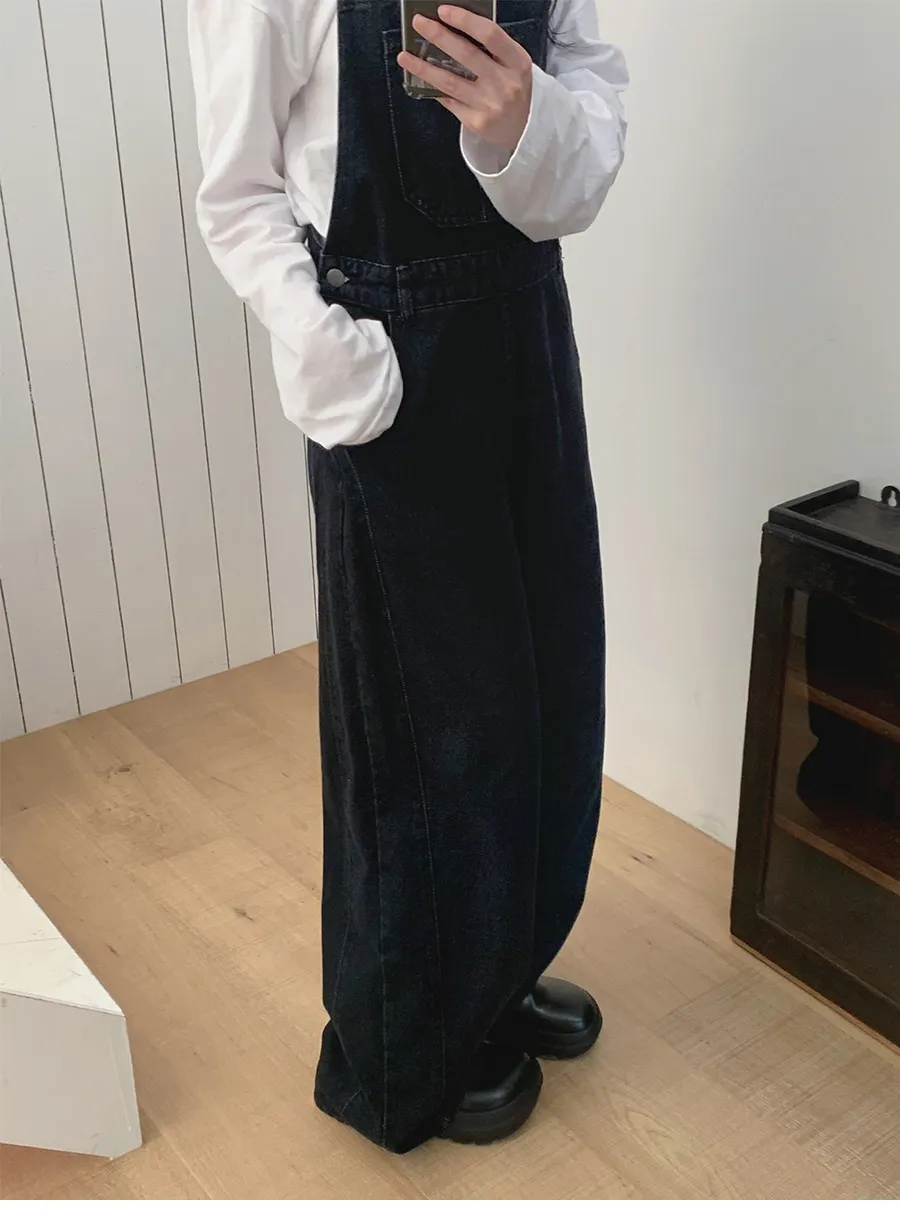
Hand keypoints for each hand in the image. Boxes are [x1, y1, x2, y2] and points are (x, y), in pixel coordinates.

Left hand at [397, 5, 532, 151]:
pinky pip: (450, 101)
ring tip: (405, 56)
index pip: (489, 34)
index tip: (443, 11)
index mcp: (517, 62)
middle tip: (419, 23)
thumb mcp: (514, 65)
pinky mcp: (477, 122)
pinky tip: (423, 80)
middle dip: (439, 36)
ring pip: (450, 82)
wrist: (528, 131)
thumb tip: (454, 29)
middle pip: (466, 55)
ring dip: (424, 68)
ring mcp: (490, 105)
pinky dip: (435, 89)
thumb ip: (493, 49)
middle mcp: (505, 83)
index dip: (464, 20)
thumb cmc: (517, 91)